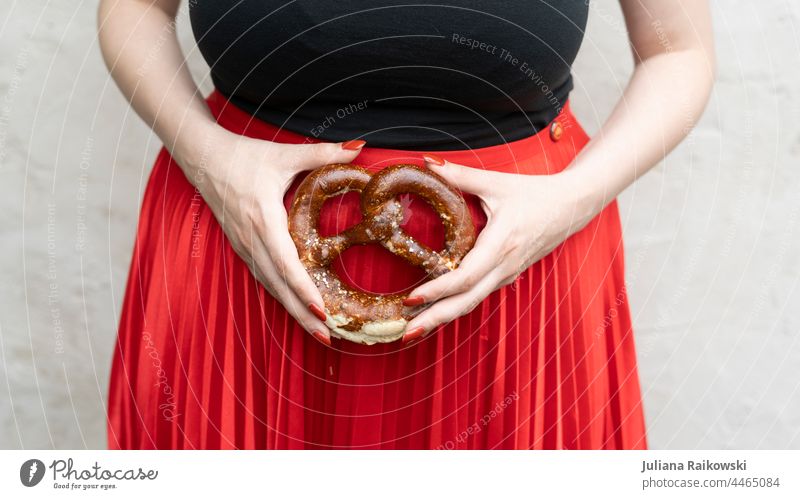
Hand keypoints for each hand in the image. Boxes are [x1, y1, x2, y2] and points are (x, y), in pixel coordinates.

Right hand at [191, 127, 365, 344]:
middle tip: (329, 337)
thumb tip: (359, 148)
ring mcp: (244, 247)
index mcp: (263, 218)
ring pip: (271, 287)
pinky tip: (299, 311)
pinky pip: (265, 279)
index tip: (321, 309)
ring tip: (319, 333)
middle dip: (303, 314)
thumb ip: (323, 152)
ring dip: (294, 311)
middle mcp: (251, 239)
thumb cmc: (244, 156)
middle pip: (279, 286)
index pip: (285, 262)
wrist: (202, 157)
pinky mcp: (242, 248)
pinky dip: (283, 298)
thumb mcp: (284, 154)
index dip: (303, 288)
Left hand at [401, 154, 601, 343]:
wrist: (573, 206)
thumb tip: (427, 163)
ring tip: (415, 330)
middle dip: (435, 318)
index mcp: (500, 244)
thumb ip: (460, 175)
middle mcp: (504, 266)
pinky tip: (437, 313)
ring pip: (472, 303)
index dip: (438, 290)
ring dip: (443, 317)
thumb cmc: (536, 193)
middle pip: (466, 302)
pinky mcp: (508, 275)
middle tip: (406, 332)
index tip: (412, 297)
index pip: (465, 276)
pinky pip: (479, 296)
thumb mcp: (496, 182)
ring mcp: (507, 274)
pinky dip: (457, 307)